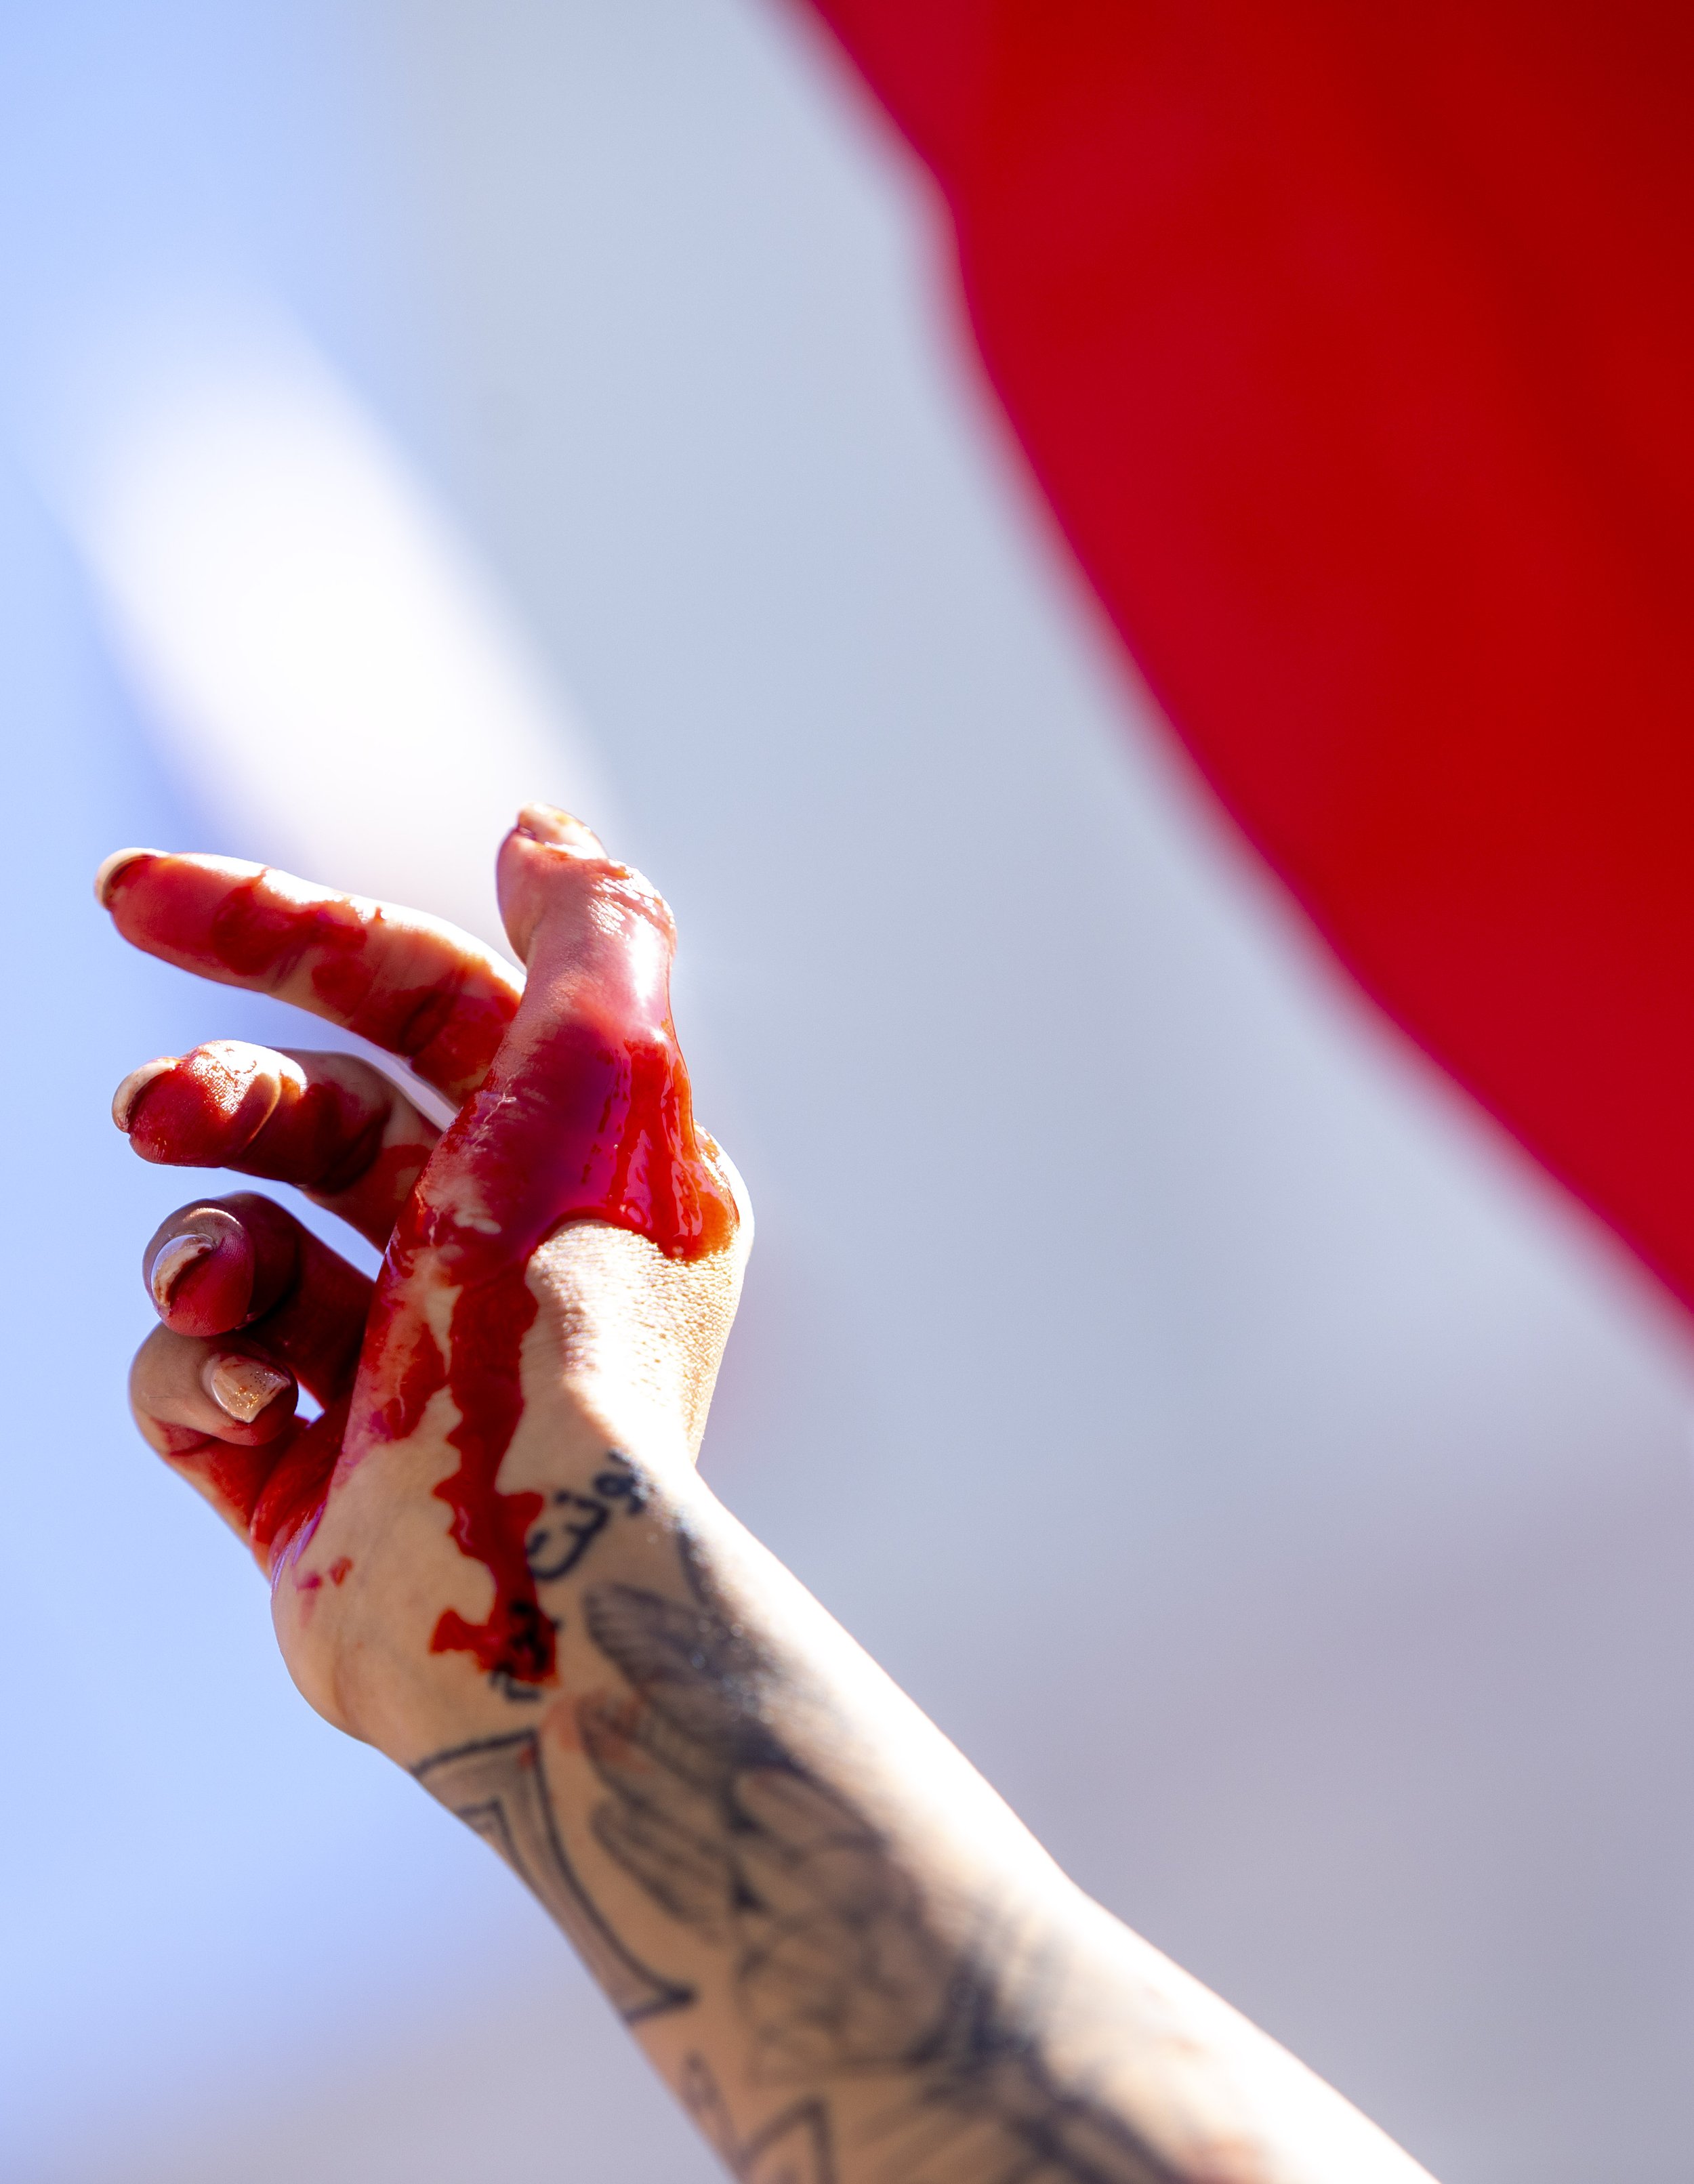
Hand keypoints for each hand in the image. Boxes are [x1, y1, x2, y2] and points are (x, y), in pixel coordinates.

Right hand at [103, 806, 747, 1756]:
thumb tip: (536, 833)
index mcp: (575, 1158)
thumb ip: (589, 930)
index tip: (129, 893)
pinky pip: (199, 1379)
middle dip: (222, 1093)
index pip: (419, 997)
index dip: (282, 925)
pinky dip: (206, 1374)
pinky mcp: (312, 1484)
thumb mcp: (599, 1078)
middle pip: (315, 1115)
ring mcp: (399, 1375)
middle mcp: (497, 1260)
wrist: (520, 1581)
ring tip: (216, 1282)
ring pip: (237, 1243)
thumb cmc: (558, 1314)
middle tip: (152, 1110)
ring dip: (203, 1240)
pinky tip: (264, 1409)